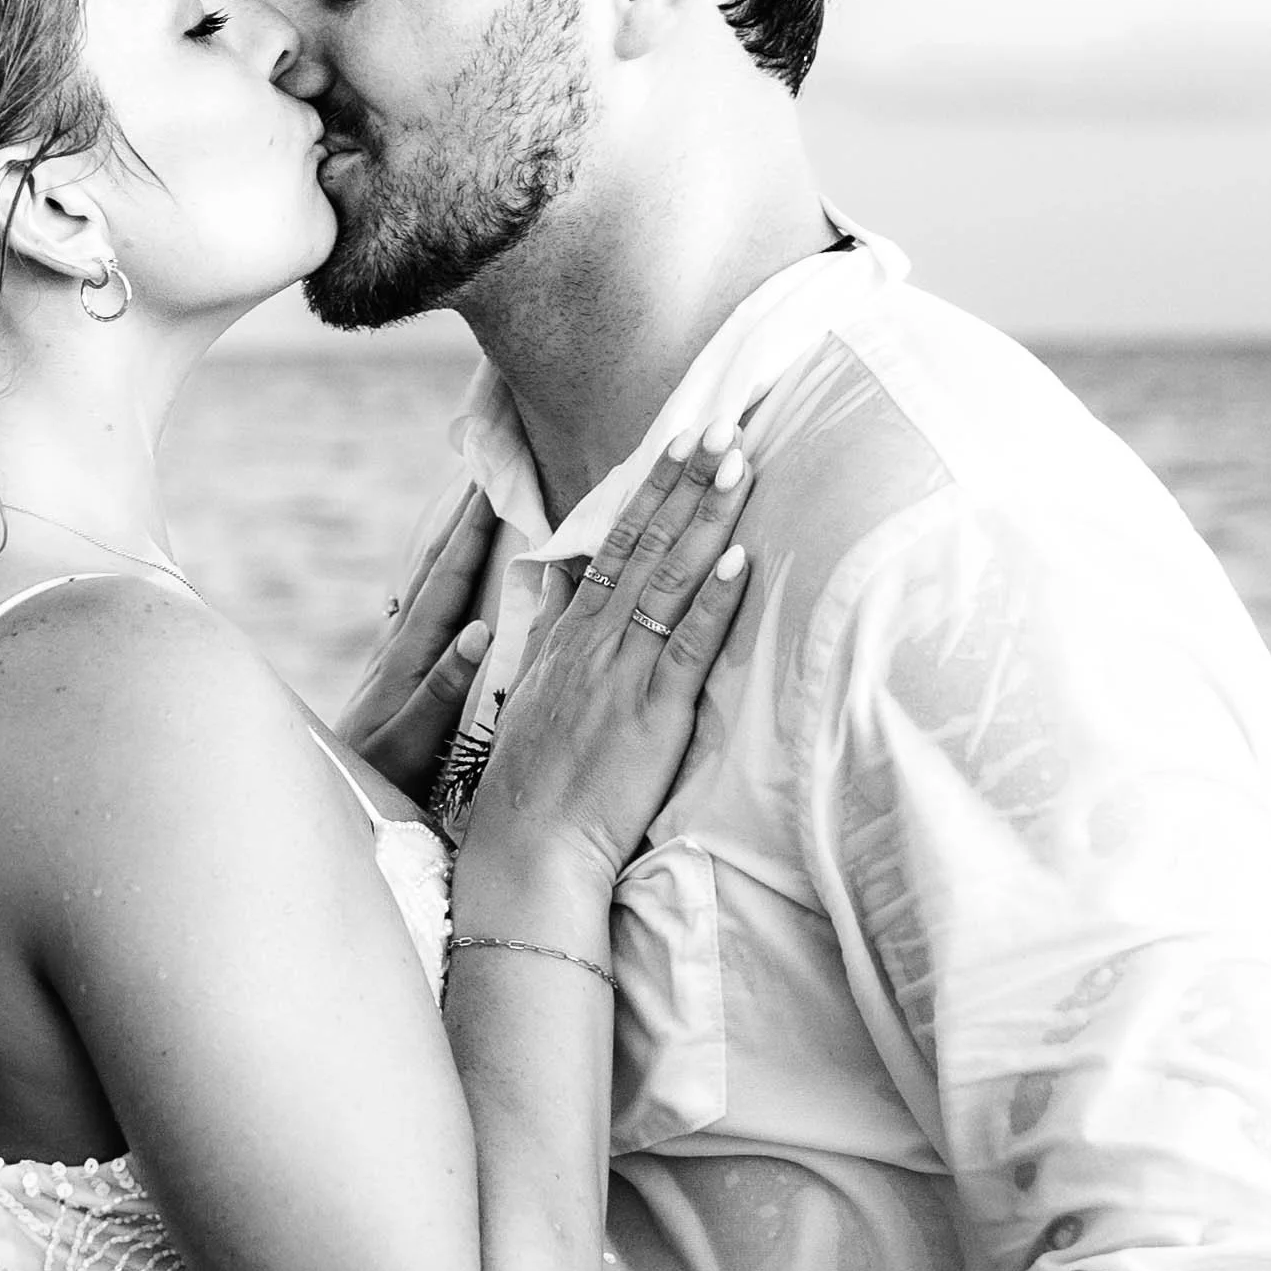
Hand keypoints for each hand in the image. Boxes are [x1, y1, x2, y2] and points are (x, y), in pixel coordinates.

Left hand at [332, 487, 498, 802]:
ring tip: (471, 506)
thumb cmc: (379, 783)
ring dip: (450, 542)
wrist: (332, 805)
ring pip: (425, 584)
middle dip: (461, 519)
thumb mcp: (415, 744)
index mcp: (408, 657)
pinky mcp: (391, 674)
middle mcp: (397, 647)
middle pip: (433, 568)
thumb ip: (444, 689)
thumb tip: (480, 629)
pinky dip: (439, 577)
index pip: (447, 582)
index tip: (493, 485)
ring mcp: (392, 658)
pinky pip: (422, 607)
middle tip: (487, 470)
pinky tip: (443, 575)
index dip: (471, 533)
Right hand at [461, 429, 749, 898]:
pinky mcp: (653, 713)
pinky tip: (739, 560)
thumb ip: (552, 632)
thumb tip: (562, 582)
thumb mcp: (534, 691)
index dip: (650, 490)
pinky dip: (714, 602)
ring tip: (737, 465)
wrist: (531, 845)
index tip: (678, 442)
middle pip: (646, 545)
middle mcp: (596, 642)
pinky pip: (687, 647)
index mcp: (570, 635)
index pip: (615, 543)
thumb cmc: (535, 779)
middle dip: (685, 482)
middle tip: (721, 425)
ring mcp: (624, 674)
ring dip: (707, 520)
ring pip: (671, 581)